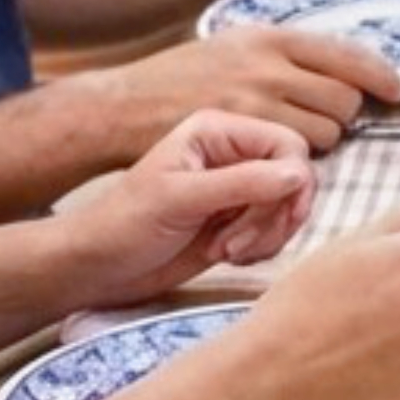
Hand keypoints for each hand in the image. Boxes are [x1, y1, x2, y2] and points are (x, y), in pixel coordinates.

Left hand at [58, 111, 317, 306]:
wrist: (98, 268)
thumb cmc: (125, 225)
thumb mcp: (181, 199)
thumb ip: (243, 183)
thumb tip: (301, 175)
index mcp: (218, 131)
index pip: (289, 145)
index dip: (293, 182)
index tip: (273, 216)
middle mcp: (234, 154)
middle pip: (296, 178)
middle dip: (274, 216)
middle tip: (235, 244)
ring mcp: (239, 188)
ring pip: (290, 207)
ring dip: (266, 236)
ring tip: (224, 251)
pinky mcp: (239, 220)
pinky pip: (278, 231)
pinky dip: (262, 249)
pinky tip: (226, 256)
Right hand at [88, 26, 399, 158]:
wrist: (118, 108)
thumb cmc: (175, 83)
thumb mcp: (231, 48)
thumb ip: (280, 56)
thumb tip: (334, 68)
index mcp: (269, 37)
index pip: (348, 53)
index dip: (380, 75)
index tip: (397, 90)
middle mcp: (268, 64)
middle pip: (346, 96)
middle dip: (343, 114)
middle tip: (323, 125)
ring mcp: (255, 100)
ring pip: (328, 131)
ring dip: (320, 143)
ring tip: (289, 144)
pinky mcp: (241, 135)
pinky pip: (297, 156)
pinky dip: (295, 163)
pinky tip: (272, 161)